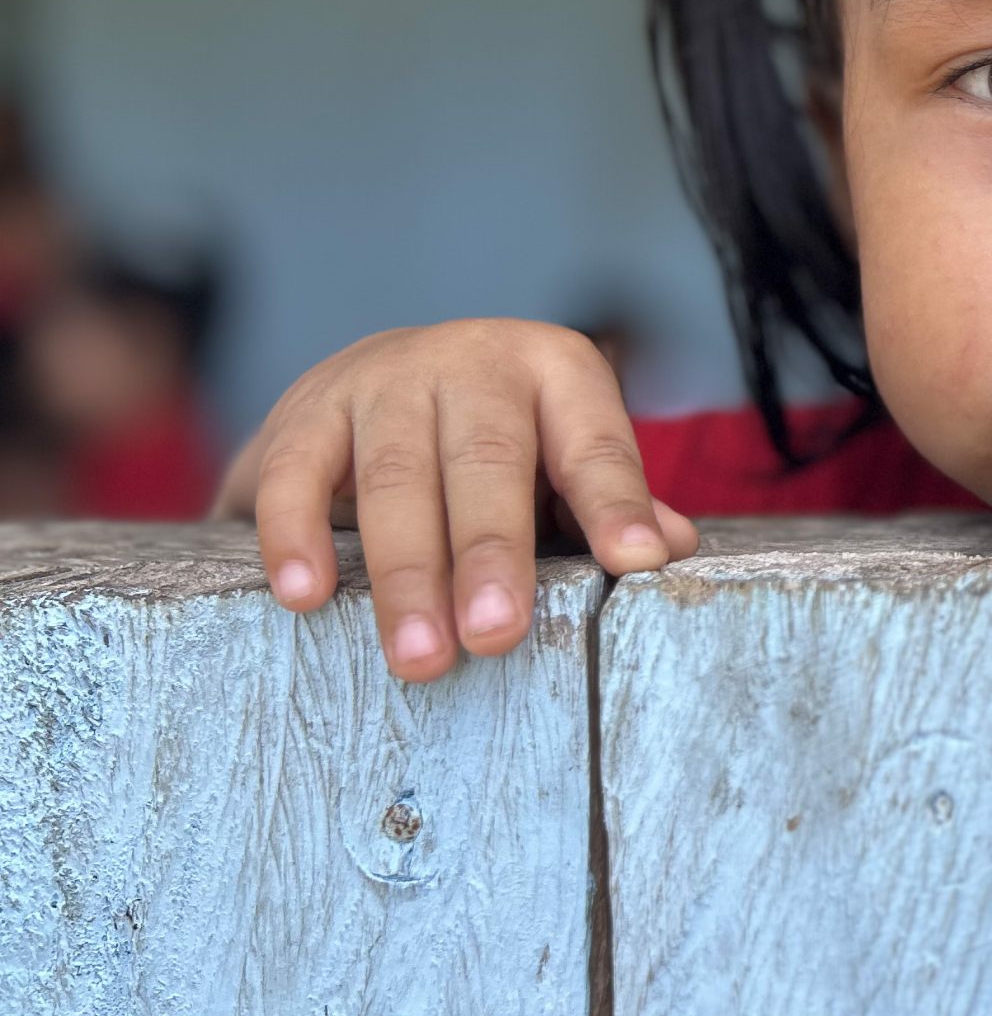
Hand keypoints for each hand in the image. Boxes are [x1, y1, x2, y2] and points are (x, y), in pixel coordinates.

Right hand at [214, 320, 699, 680]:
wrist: (389, 375)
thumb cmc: (502, 440)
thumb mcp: (564, 456)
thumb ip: (609, 502)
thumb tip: (671, 549)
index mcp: (556, 371)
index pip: (593, 444)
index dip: (615, 505)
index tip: (634, 563)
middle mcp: (473, 362)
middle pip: (488, 460)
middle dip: (492, 553)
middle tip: (495, 635)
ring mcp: (386, 379)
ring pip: (396, 475)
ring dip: (406, 571)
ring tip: (420, 654)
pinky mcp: (310, 408)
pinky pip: (297, 470)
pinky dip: (296, 533)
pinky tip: (305, 596)